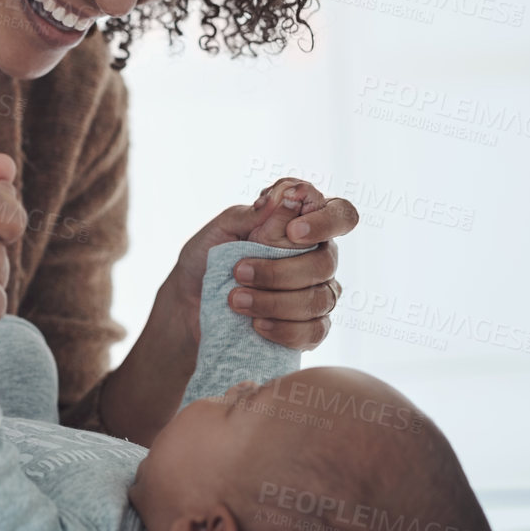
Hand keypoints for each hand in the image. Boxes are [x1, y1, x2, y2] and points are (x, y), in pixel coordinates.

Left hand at [164, 178, 357, 351]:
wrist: (189, 302)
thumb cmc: (208, 258)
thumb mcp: (220, 230)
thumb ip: (251, 214)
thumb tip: (282, 198)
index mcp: (303, 224)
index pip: (341, 213)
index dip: (326, 221)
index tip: (292, 232)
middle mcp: (318, 257)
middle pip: (326, 262)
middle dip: (279, 272)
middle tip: (238, 272)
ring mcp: (319, 294)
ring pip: (320, 299)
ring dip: (275, 302)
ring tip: (235, 300)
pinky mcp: (310, 328)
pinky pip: (315, 331)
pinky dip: (284, 329)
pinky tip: (257, 324)